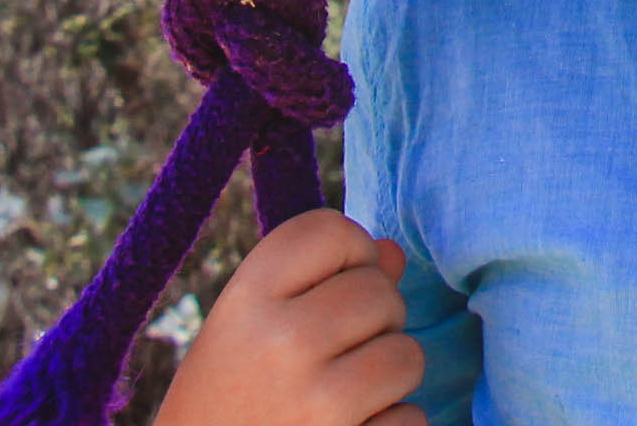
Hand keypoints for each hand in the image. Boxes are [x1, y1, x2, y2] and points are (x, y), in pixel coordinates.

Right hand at [155, 209, 423, 425]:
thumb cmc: (224, 405)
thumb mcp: (244, 336)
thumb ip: (313, 285)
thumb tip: (391, 253)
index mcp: (246, 301)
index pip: (330, 229)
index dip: (347, 255)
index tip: (329, 290)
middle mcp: (282, 343)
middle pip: (380, 291)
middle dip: (372, 322)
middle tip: (330, 358)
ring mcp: (317, 402)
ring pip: (407, 355)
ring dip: (386, 380)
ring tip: (340, 398)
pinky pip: (411, 419)